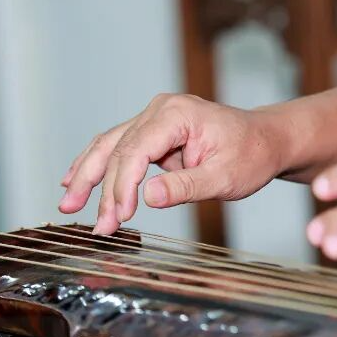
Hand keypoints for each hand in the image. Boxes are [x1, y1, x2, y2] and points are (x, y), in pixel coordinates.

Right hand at [59, 94, 287, 234]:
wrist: (269, 139)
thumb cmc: (253, 154)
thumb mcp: (226, 176)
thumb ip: (187, 186)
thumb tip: (149, 197)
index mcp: (177, 114)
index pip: (136, 151)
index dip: (122, 186)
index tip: (118, 218)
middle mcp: (161, 110)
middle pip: (117, 149)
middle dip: (102, 190)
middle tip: (96, 227)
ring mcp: (156, 118)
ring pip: (110, 146)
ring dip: (88, 175)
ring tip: (67, 204)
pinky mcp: (155, 132)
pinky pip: (120, 148)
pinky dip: (99, 166)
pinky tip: (75, 180)